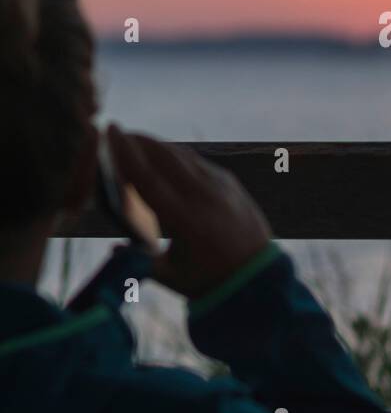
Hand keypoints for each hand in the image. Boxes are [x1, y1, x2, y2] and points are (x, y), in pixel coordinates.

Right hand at [107, 125, 272, 298]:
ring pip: (182, 156)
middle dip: (138, 141)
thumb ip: (138, 263)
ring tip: (134, 140)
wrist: (258, 275)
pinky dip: (176, 155)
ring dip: (157, 145)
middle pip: (165, 157)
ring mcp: (220, 186)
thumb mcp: (170, 276)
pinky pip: (197, 162)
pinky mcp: (229, 182)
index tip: (110, 131)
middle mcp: (204, 197)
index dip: (126, 154)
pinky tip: (162, 155)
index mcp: (186, 221)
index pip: (149, 179)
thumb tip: (114, 246)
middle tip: (115, 131)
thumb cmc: (209, 281)